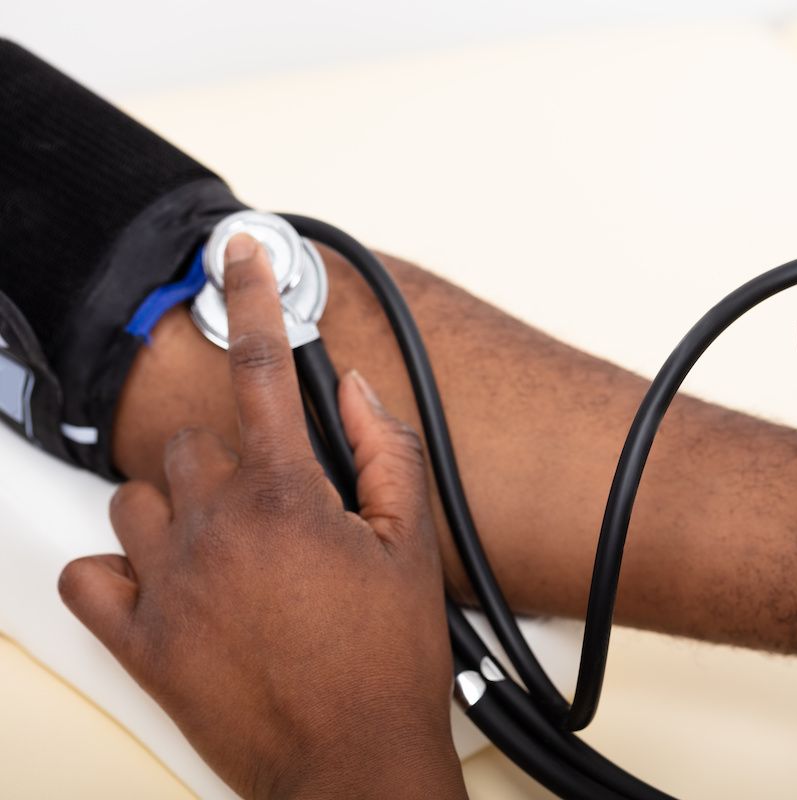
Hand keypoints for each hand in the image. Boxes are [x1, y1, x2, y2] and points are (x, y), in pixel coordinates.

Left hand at [58, 235, 465, 799]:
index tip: (238, 256)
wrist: (352, 764)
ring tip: (226, 547)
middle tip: (274, 502)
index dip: (251, 299)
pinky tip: (163, 580)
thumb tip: (354, 388)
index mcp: (286, 498)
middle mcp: (216, 530)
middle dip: (231, 456)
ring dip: (178, 507)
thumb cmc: (387, 662)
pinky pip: (90, 576)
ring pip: (138, 499)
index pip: (261, 370)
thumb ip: (385, 450)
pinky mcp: (140, 641)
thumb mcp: (412, 544)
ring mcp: (169, 585)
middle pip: (191, 442)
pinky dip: (118, 568)